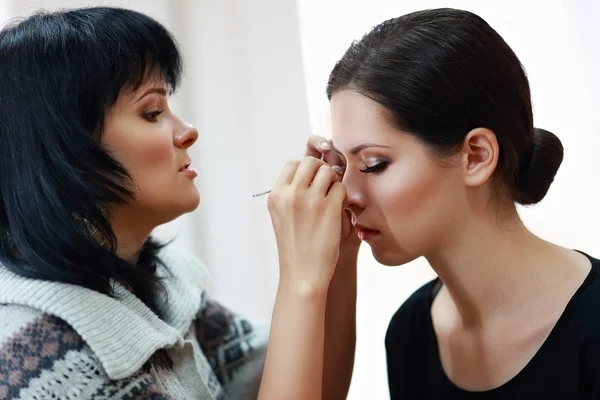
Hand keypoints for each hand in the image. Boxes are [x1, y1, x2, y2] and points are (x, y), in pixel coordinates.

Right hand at [267, 157, 346, 290]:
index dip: (307, 169)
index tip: (313, 182)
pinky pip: (341, 188)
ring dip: (334, 182)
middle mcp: (290, 194)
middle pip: (311, 162)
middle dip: (322, 171)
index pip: (293, 163)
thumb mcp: (282, 216)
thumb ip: (290, 193)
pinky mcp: (329, 209)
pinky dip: (343, 196)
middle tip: (326, 188)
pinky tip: (339, 210)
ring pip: (328, 171)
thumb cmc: (295, 247)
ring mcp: (310, 200)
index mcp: (276, 195)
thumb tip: (310, 170)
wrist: (303, 274)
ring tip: (332, 199)